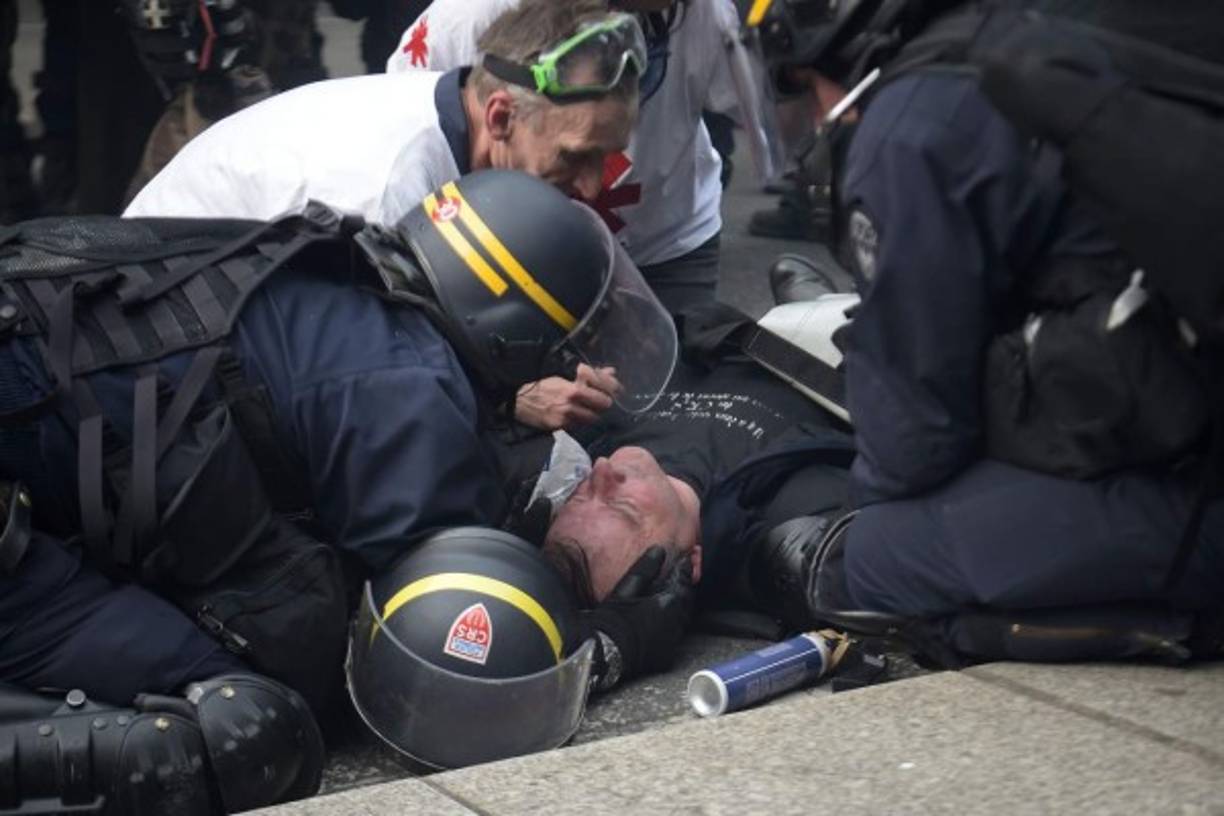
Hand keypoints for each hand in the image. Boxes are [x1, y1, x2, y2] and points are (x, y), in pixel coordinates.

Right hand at [514, 365, 619, 430]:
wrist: (519, 401)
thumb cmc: (543, 387)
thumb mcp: (564, 376)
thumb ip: (589, 375)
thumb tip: (612, 371)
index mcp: (574, 386)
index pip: (604, 388)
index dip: (614, 389)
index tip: (617, 391)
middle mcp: (572, 401)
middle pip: (602, 405)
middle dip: (603, 403)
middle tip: (601, 401)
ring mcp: (567, 415)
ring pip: (592, 418)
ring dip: (592, 414)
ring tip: (586, 409)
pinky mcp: (560, 427)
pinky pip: (578, 426)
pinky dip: (579, 422)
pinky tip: (574, 417)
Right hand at [585, 546, 694, 689]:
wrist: (604, 654)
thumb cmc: (612, 619)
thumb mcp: (626, 589)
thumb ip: (645, 569)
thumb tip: (659, 549)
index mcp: (668, 605)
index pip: (684, 583)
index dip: (684, 570)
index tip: (685, 560)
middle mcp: (675, 624)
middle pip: (686, 602)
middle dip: (684, 588)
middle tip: (681, 577)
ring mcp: (671, 643)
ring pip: (682, 619)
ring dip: (679, 607)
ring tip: (671, 597)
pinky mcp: (665, 658)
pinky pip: (674, 637)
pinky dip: (671, 625)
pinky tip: (662, 622)